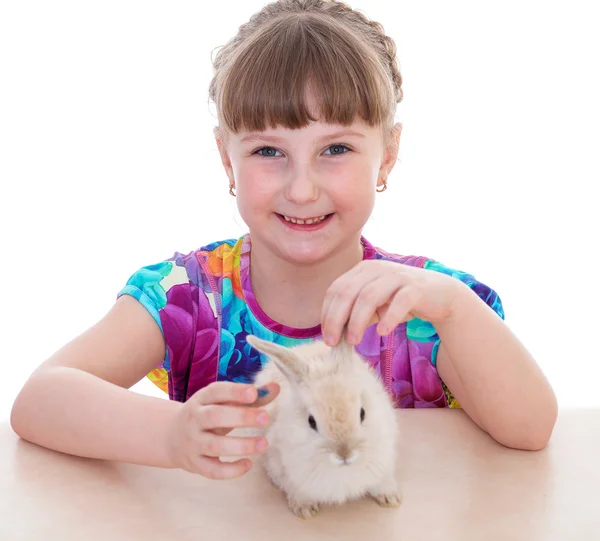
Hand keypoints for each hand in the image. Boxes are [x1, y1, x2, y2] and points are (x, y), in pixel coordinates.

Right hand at [165, 380, 279, 478]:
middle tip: (265, 418)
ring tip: (264, 443)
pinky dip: (231, 471)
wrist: (170, 437)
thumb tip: (276, 387)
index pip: (216, 391)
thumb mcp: (222, 402)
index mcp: (201, 399)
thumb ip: (250, 397)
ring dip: (241, 446)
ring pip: (214, 446)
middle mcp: (194, 419)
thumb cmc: (207, 415)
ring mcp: (193, 443)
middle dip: (241, 417)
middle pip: (214, 417)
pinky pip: (212, 470)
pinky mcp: (195, 464)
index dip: (234, 392)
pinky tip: (249, 465)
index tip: (254, 393)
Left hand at [321, 260, 465, 345]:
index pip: (336, 289)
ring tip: (353, 341)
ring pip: (369, 296)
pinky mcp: (416, 288)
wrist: (439, 295)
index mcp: (362, 270)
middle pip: (348, 292)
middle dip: (336, 318)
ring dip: (357, 320)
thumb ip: (354, 314)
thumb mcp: (373, 307)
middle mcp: (377, 269)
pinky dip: (388, 318)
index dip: (327, 312)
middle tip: (332, 342)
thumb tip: (332, 333)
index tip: (325, 335)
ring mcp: (396, 276)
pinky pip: (399, 302)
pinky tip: (382, 333)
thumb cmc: (399, 301)